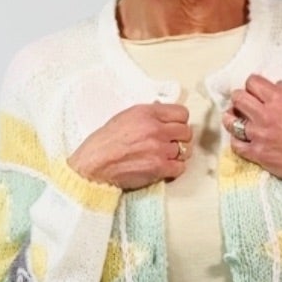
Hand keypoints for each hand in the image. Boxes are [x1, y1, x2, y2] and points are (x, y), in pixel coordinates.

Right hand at [67, 101, 191, 189]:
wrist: (94, 165)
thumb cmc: (104, 143)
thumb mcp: (124, 117)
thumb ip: (147, 115)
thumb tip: (162, 112)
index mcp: (147, 113)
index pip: (181, 113)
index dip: (179, 122)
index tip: (175, 127)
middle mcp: (155, 129)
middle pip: (186, 132)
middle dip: (180, 138)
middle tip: (170, 144)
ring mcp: (159, 149)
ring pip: (185, 150)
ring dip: (177, 155)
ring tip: (164, 156)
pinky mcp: (159, 167)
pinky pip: (180, 167)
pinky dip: (174, 169)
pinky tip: (164, 167)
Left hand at [224, 75, 281, 182]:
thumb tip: (280, 89)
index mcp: (280, 100)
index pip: (252, 82)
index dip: (253, 85)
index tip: (255, 90)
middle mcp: (265, 115)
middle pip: (238, 98)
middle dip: (240, 98)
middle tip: (245, 104)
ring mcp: (259, 135)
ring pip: (231, 120)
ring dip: (232, 118)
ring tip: (236, 119)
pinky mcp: (257, 154)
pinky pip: (236, 145)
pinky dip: (236, 141)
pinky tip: (242, 139)